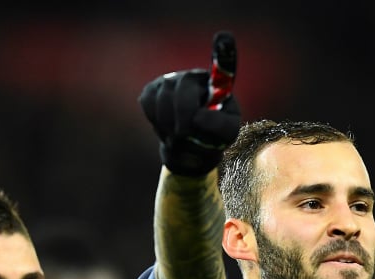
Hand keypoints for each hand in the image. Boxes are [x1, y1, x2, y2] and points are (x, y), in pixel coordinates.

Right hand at [139, 32, 240, 175]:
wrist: (190, 147)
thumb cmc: (213, 137)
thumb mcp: (226, 135)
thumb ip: (219, 126)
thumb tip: (197, 117)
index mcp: (215, 84)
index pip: (222, 63)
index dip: (223, 48)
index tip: (224, 35)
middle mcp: (192, 77)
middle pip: (183, 87)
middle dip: (182, 114)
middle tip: (185, 134)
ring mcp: (170, 81)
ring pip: (162, 98)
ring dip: (169, 124)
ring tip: (179, 135)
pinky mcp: (151, 91)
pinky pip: (148, 103)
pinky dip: (156, 121)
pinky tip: (166, 128)